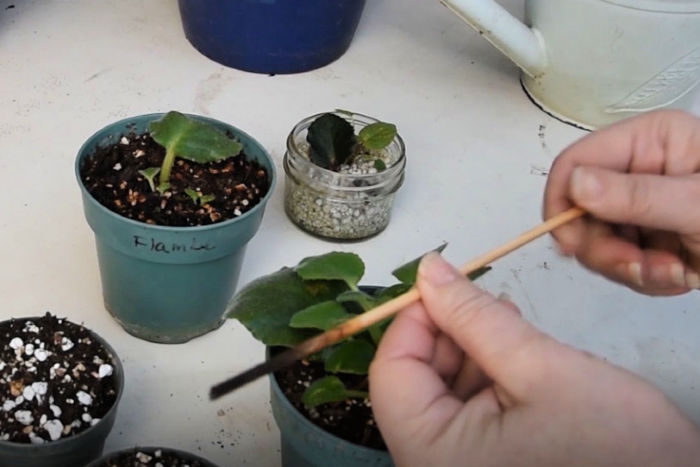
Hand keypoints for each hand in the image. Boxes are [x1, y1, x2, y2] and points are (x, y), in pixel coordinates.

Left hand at [369, 253, 699, 466]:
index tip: (444, 283)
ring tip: (509, 327)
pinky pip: (466, 416)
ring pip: (440, 395)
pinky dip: (484, 379)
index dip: (414, 318)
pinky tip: (514, 357)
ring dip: (470, 352)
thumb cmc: (617, 448)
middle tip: (487, 304)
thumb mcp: (540, 368)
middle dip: (448, 334)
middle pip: (413, 382)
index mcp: (432, 455)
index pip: (392, 371)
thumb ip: (474, 316)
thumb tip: (427, 270)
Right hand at [543, 110, 699, 294]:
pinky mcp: (651, 234)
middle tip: (642, 268)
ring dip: (630, 268)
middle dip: (607, 249)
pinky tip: (681, 276)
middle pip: (580, 211)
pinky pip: (622, 261)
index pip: (574, 163)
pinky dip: (645, 277)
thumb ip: (638, 196)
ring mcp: (643, 204)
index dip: (563, 204)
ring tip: (676, 273)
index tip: (574, 245)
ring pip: (598, 242)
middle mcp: (639, 169)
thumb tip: (575, 184)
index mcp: (649, 142)